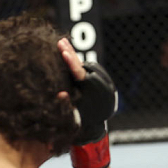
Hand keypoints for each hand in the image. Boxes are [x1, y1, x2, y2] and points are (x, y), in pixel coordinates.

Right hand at [58, 38, 117, 167]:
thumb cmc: (79, 121)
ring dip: (77, 62)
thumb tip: (60, 94)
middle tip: (60, 41)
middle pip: (83, 65)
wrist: (95, 125)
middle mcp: (101, 84)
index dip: (70, 60)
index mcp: (91, 90)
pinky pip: (93, 70)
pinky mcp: (107, 81)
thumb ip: (66, 103)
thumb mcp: (72, 113)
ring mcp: (106, 82)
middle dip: (71, 53)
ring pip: (87, 67)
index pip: (79, 72)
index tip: (63, 49)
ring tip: (64, 52)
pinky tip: (74, 64)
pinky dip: (83, 67)